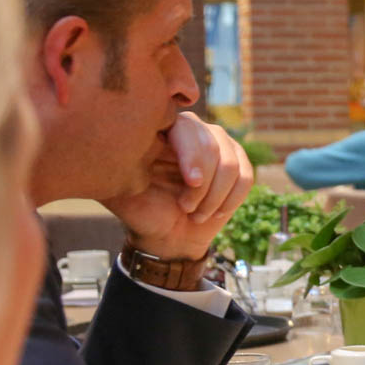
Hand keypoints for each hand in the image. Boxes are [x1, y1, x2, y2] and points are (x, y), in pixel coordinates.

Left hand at [103, 112, 253, 259]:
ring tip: (195, 214)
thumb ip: (119, 166)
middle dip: (204, 184)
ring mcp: (218, 145)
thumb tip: (120, 144)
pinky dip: (231, 200)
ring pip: (231, 163)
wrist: (168, 237)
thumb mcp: (122, 190)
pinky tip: (214, 213)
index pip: (185, 127)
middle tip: (187, 208)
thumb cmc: (142, 212)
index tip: (192, 182)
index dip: (192, 154)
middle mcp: (192, 130)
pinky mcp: (237, 163)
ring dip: (215, 196)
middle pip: (212, 144)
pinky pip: (245, 177)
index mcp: (162, 131)